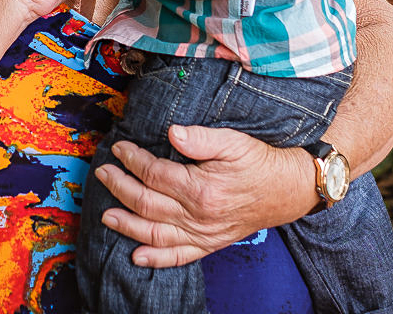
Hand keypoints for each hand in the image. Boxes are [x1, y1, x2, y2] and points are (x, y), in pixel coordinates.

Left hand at [92, 124, 318, 267]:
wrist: (288, 190)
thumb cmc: (260, 163)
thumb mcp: (234, 142)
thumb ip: (201, 138)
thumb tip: (172, 133)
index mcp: (200, 188)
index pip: (154, 174)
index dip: (132, 160)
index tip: (120, 149)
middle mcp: (198, 216)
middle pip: (147, 203)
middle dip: (120, 187)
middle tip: (104, 174)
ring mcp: (202, 234)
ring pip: (155, 233)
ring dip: (127, 225)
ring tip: (106, 215)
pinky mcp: (209, 244)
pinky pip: (178, 256)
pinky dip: (156, 259)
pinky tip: (136, 257)